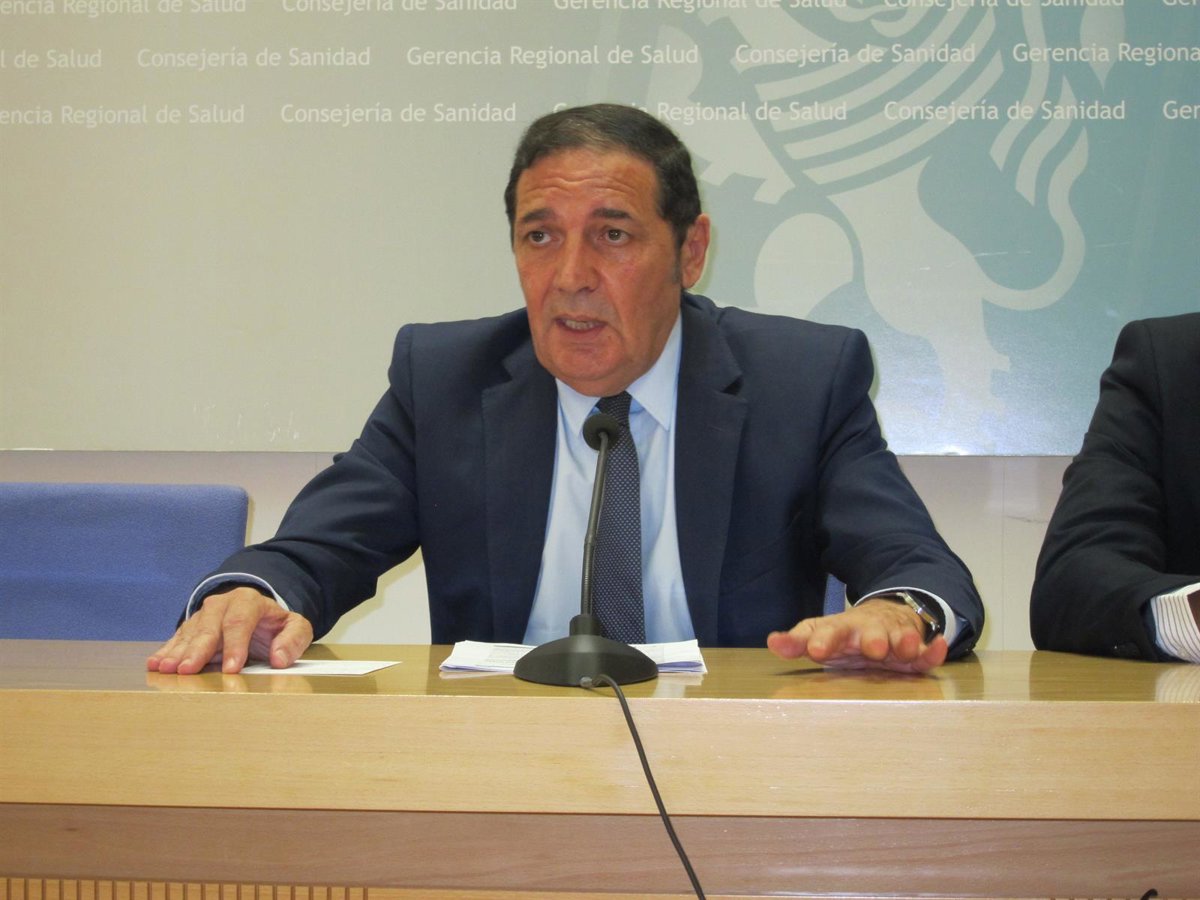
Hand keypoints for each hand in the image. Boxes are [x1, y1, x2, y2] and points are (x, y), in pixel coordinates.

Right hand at [146, 586, 313, 674]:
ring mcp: (204, 616)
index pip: (240, 622)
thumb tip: (280, 658)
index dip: (235, 646)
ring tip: (166, 669)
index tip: (231, 668)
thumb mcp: (294, 626)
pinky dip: (166, 652)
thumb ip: (293, 639)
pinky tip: (155, 664)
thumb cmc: (273, 624)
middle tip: (188, 669)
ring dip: (177, 652)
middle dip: (198, 650)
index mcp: (249, 602)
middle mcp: (222, 605)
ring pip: (189, 634)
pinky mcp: (191, 628)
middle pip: (208, 627)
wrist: (255, 612)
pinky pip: (177, 639)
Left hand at [766, 597, 947, 672]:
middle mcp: (868, 631)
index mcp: (841, 630)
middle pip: (870, 632)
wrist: (883, 616)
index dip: (822, 640)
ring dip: (904, 642)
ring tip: (906, 648)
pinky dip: (934, 649)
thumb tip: (773, 642)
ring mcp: (894, 637)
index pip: (829, 631)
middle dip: (872, 639)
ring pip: (901, 638)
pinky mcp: (916, 647)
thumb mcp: (820, 636)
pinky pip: (927, 650)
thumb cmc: (845, 635)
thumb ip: (797, 642)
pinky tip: (940, 646)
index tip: (816, 650)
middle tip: (872, 649)